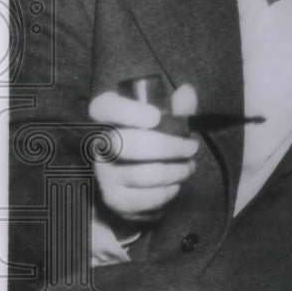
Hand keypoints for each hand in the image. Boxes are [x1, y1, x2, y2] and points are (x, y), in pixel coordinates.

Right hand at [89, 84, 198, 221]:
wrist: (138, 186)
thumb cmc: (155, 144)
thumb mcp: (168, 124)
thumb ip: (178, 109)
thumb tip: (186, 91)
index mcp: (110, 119)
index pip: (104, 107)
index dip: (127, 111)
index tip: (156, 117)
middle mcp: (99, 145)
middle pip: (124, 143)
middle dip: (168, 147)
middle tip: (191, 147)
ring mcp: (104, 174)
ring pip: (143, 174)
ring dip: (176, 171)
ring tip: (189, 167)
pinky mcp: (114, 199)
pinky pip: (145, 198)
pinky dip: (168, 192)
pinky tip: (175, 185)